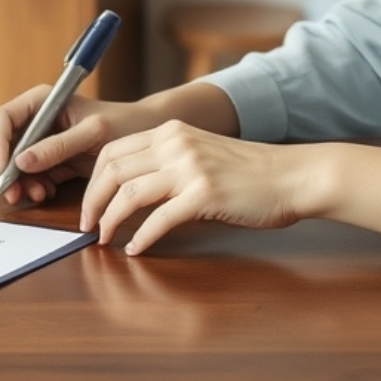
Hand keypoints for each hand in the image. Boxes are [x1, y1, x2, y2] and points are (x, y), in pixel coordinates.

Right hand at [0, 85, 157, 205]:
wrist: (144, 135)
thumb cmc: (122, 123)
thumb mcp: (92, 133)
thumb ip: (58, 146)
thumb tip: (22, 161)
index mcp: (41, 101)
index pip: (2, 118)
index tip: (2, 169)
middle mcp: (36, 120)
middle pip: (1, 144)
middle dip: (4, 171)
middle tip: (12, 193)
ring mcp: (40, 142)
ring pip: (12, 165)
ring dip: (19, 183)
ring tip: (38, 194)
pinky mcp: (49, 161)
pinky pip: (30, 177)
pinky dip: (33, 187)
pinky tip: (46, 193)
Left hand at [80, 121, 308, 254]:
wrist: (293, 176)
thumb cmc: (251, 172)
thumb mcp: (201, 153)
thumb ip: (168, 163)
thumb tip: (131, 192)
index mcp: (171, 131)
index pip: (112, 150)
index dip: (92, 181)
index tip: (88, 205)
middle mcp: (175, 143)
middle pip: (112, 170)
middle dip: (91, 202)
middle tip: (87, 226)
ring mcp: (190, 168)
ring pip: (129, 194)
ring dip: (109, 220)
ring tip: (104, 239)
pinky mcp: (204, 194)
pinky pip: (159, 220)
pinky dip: (142, 237)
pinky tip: (136, 250)